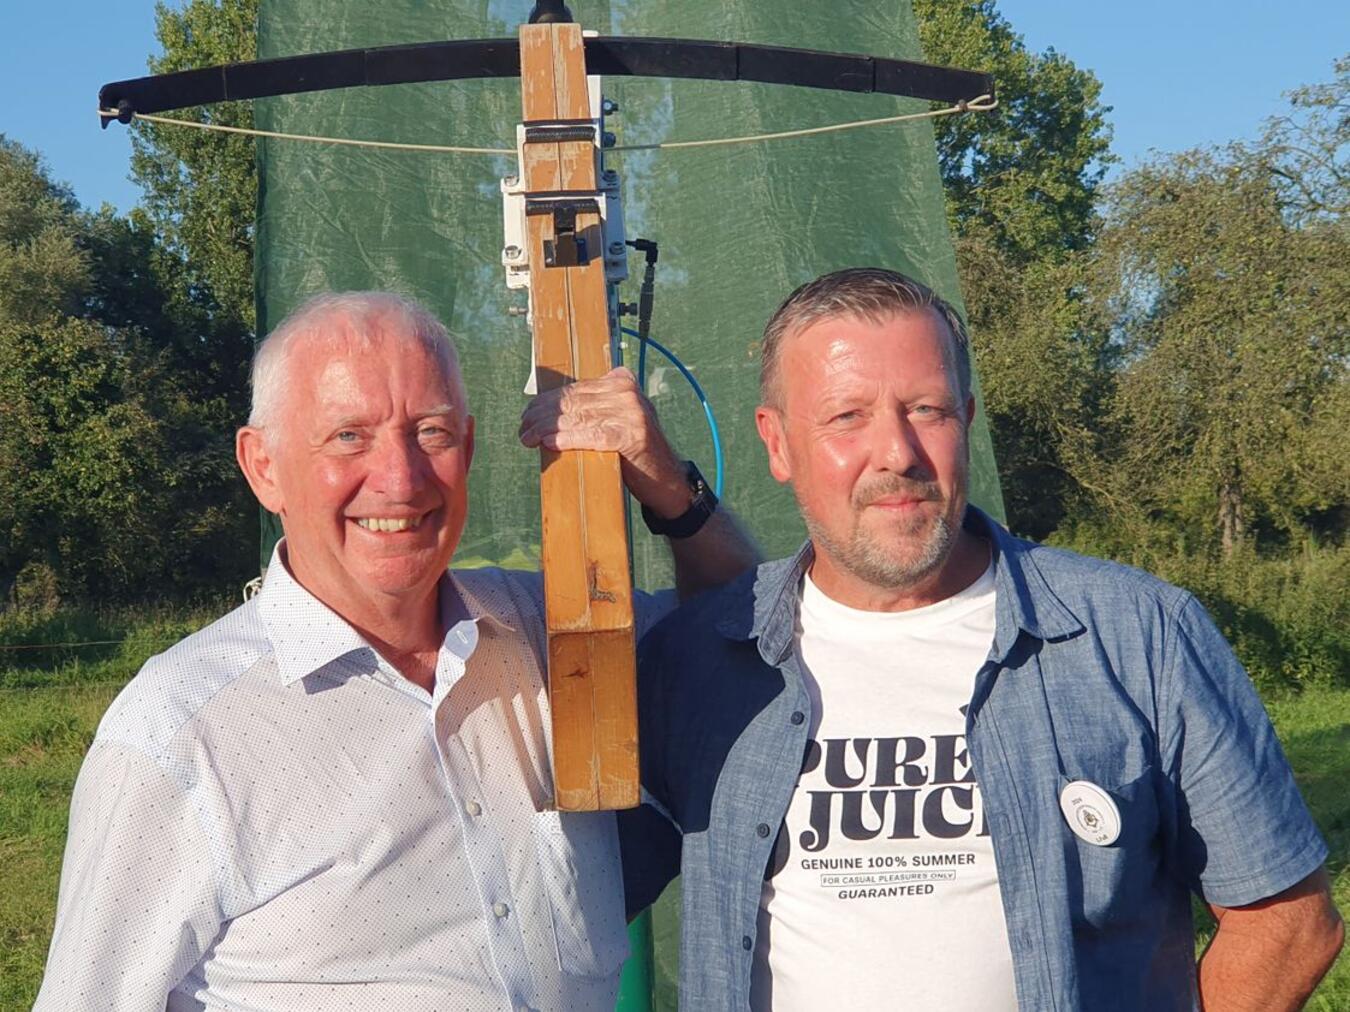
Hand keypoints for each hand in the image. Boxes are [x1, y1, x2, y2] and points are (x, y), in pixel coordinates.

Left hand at [518, 367, 692, 517]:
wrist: (666, 480)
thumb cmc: (635, 452)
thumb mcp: (616, 420)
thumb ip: (592, 408)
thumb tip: (546, 409)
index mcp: (622, 382)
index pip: (575, 389)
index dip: (546, 402)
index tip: (527, 414)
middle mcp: (627, 393)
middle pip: (574, 402)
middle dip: (542, 416)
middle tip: (523, 429)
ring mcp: (632, 413)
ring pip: (578, 417)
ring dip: (547, 429)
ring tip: (528, 438)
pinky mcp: (632, 435)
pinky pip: (592, 435)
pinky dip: (568, 439)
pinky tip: (549, 443)